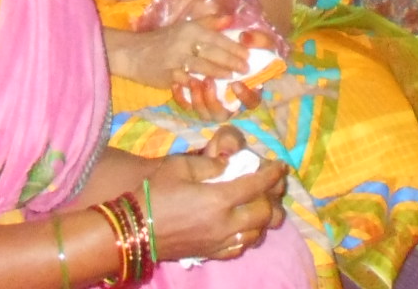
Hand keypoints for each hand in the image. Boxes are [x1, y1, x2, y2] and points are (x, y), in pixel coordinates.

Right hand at [120, 21, 251, 99]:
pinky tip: (210, 87)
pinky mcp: (169, 75)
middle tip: (246, 68)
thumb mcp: (183, 26)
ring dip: (220, 72)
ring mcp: (176, 59)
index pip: (217, 38)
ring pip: (203, 67)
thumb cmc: (161, 40)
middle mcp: (184, 42)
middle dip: (232, 61)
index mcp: (189, 29)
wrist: (133, 53)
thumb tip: (230, 18)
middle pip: (213, 52)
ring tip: (232, 77)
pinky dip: (200, 84)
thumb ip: (207, 22)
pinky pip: (188, 81)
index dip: (234, 47)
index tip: (248, 54)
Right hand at [145, 130, 289, 262]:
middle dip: (272, 197)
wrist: (136, 228)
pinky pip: (242, 246)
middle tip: (269, 185)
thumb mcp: (180, 166)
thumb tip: (232, 165)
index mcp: (217, 198)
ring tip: (259, 203)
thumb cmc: (155, 192)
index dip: (272, 175)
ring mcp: (220, 241)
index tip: (280, 166)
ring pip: (258, 233)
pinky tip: (244, 224)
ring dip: (263, 218)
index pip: (256, 185)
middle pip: (264, 213)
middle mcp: (225, 223)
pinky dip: (250, 234)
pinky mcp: (213, 253)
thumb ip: (211, 165)